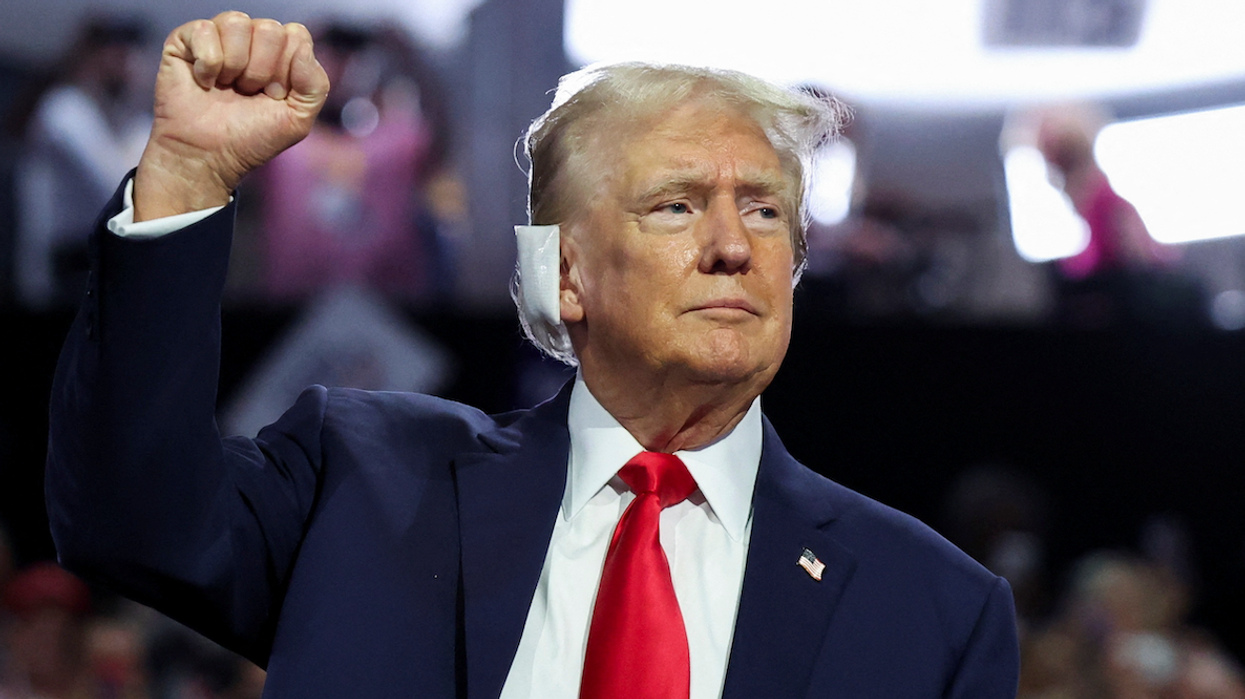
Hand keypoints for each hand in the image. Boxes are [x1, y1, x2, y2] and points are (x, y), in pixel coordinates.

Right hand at [134, 12, 329, 220]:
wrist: (207, 156)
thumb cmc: (251, 138)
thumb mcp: (298, 119)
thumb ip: (315, 84)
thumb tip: (303, 48)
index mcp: (281, 53)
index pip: (296, 35)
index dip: (287, 71)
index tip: (273, 96)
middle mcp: (251, 39)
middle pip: (269, 29)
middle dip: (260, 70)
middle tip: (247, 94)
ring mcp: (219, 36)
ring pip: (238, 23)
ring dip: (234, 66)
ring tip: (226, 87)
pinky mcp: (187, 38)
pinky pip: (205, 30)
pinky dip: (207, 64)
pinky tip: (204, 82)